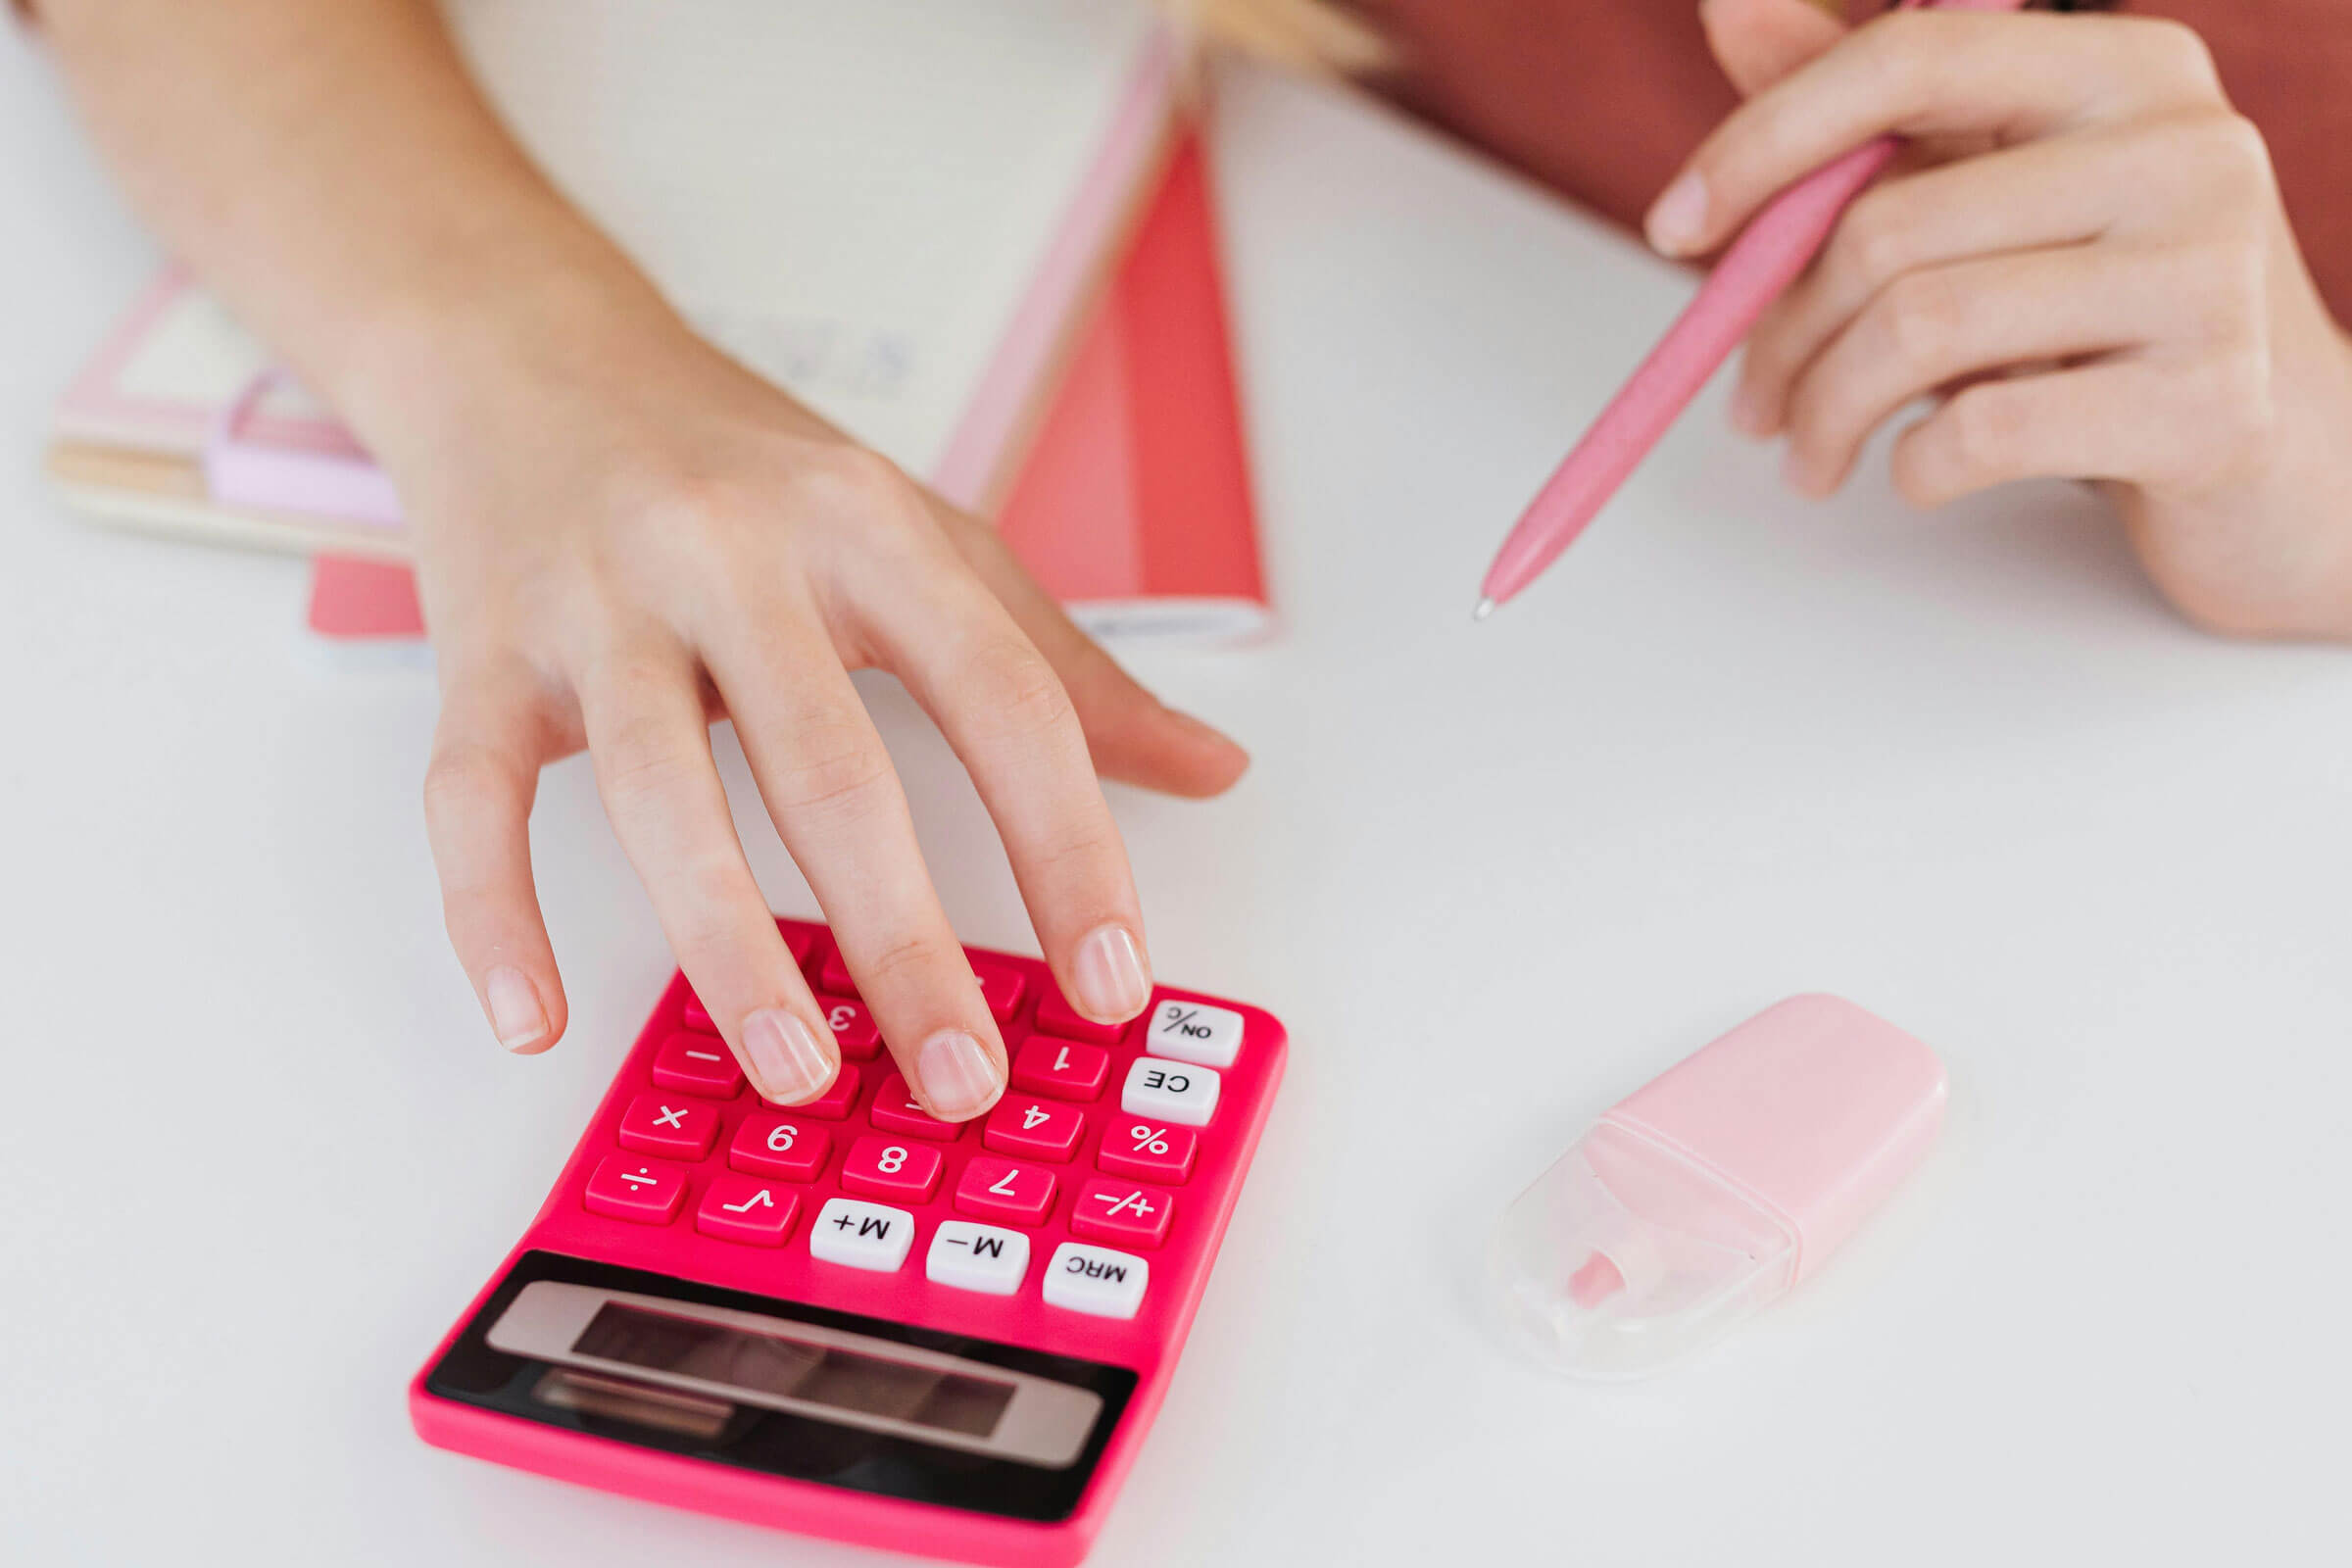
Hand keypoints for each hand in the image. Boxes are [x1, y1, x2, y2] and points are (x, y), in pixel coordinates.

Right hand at [379, 282, 1247, 1115]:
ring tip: (797, 1071)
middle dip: (905, 943)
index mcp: (868, 530)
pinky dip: (491, 914)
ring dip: (728, 949)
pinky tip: (534, 1019)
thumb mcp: (924, 536)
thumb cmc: (743, 466)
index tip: (1112, 984)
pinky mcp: (481, 654)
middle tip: (961, 1080)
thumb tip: (1211, 770)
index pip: (1004, 700)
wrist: (528, 352)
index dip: (1069, 850)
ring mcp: (597, 606)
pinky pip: (471, 798)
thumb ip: (1062, 668)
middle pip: (831, 768)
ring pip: (657, 792)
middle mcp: (733, 556)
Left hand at [1649, 0, 2351, 638]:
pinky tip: (1916, 474)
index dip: (1763, 141)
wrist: (2277, 458)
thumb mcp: (1989, 195)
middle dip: (1781, 332)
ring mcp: (2211, 271)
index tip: (1674, 228)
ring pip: (1921, 330)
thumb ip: (1865, 109)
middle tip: (1752, 406)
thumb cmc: (2103, 319)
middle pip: (1888, 225)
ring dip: (1826, 414)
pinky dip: (1913, 469)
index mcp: (2122, 68)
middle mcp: (2183, 145)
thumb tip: (1731, 0)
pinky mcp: (2210, 401)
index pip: (1903, 58)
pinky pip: (1983, 431)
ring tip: (1809, 456)